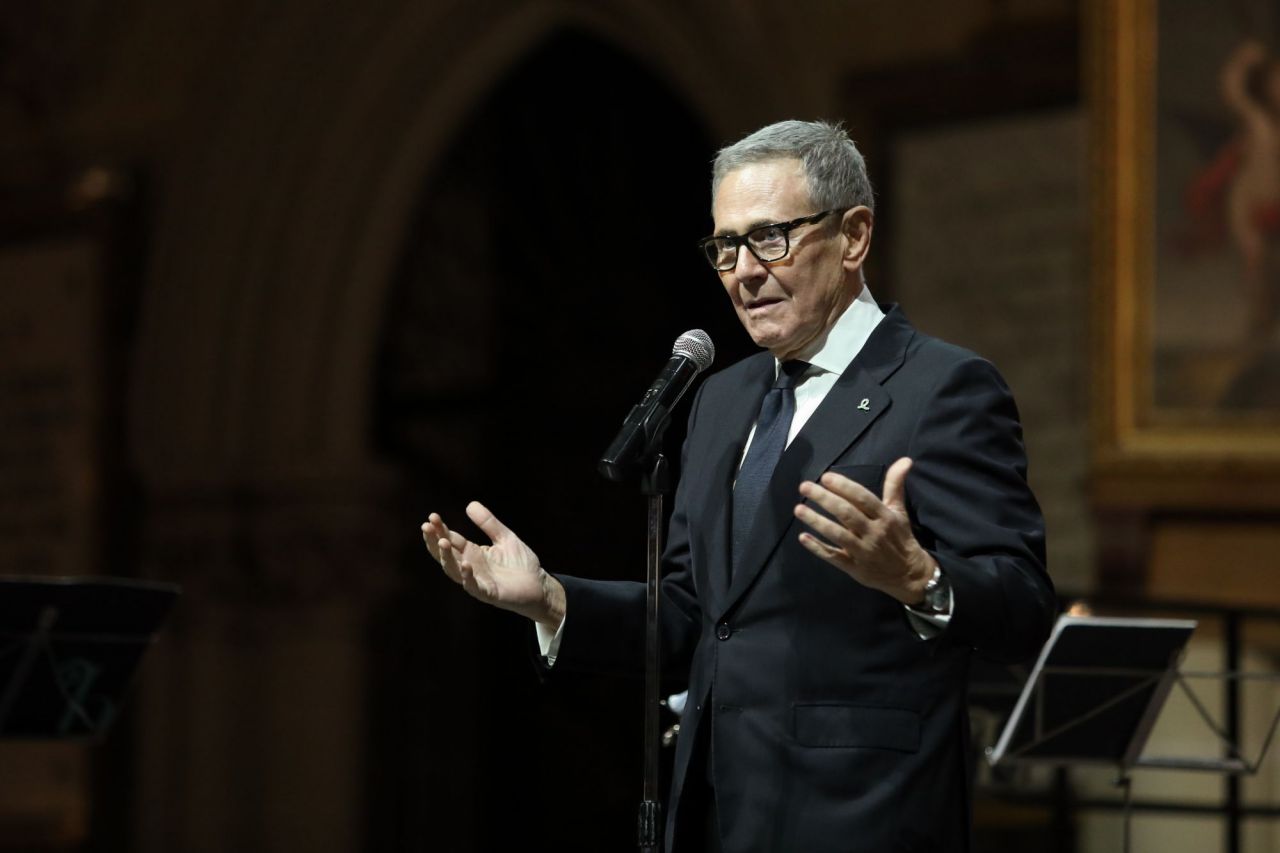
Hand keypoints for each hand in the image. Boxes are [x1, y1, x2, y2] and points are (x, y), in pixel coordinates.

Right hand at [422, 501, 564, 627]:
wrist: (540, 586)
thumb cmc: (521, 564)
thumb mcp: (505, 537)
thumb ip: (488, 523)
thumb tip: (470, 504)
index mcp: (472, 552)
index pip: (451, 539)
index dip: (440, 529)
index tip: (432, 516)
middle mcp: (470, 566)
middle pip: (446, 554)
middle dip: (435, 541)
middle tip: (426, 526)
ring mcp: (477, 580)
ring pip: (454, 571)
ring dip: (446, 558)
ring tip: (442, 542)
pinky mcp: (489, 593)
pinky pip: (473, 586)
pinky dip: (467, 577)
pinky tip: (465, 564)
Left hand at [794, 457, 936, 605]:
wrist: (909, 574)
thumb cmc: (900, 537)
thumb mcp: (899, 510)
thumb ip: (895, 484)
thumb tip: (905, 459)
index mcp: (884, 517)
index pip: (862, 498)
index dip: (844, 487)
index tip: (826, 477)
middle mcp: (873, 533)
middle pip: (846, 514)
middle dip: (824, 499)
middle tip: (805, 486)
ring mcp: (863, 551)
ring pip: (837, 535)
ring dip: (816, 521)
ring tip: (798, 509)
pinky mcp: (854, 568)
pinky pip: (834, 557)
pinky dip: (818, 548)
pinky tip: (803, 538)